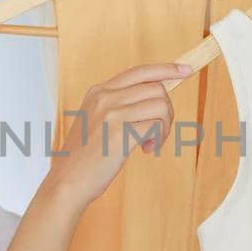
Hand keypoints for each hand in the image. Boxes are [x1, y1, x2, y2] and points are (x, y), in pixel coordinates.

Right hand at [46, 62, 190, 208]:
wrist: (67, 181)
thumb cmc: (86, 157)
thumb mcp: (97, 121)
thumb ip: (120, 106)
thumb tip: (157, 97)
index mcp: (99, 91)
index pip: (139, 71)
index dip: (166, 69)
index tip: (185, 70)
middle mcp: (105, 97)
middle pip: (156, 88)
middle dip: (167, 111)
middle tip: (157, 133)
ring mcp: (111, 113)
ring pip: (161, 105)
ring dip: (164, 127)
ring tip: (151, 143)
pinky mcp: (119, 133)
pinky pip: (156, 125)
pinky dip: (158, 139)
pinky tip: (146, 150)